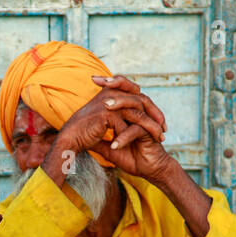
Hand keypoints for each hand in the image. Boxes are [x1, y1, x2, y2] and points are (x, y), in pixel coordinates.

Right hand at [45, 75, 168, 183]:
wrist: (70, 140)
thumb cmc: (84, 134)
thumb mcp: (105, 124)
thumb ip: (117, 119)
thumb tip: (129, 124)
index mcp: (111, 93)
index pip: (136, 96)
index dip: (149, 107)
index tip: (158, 121)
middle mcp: (111, 94)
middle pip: (142, 100)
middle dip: (155, 114)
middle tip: (165, 128)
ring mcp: (109, 102)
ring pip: (138, 112)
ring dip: (152, 126)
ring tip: (160, 137)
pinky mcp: (107, 112)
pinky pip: (129, 123)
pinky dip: (139, 134)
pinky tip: (146, 142)